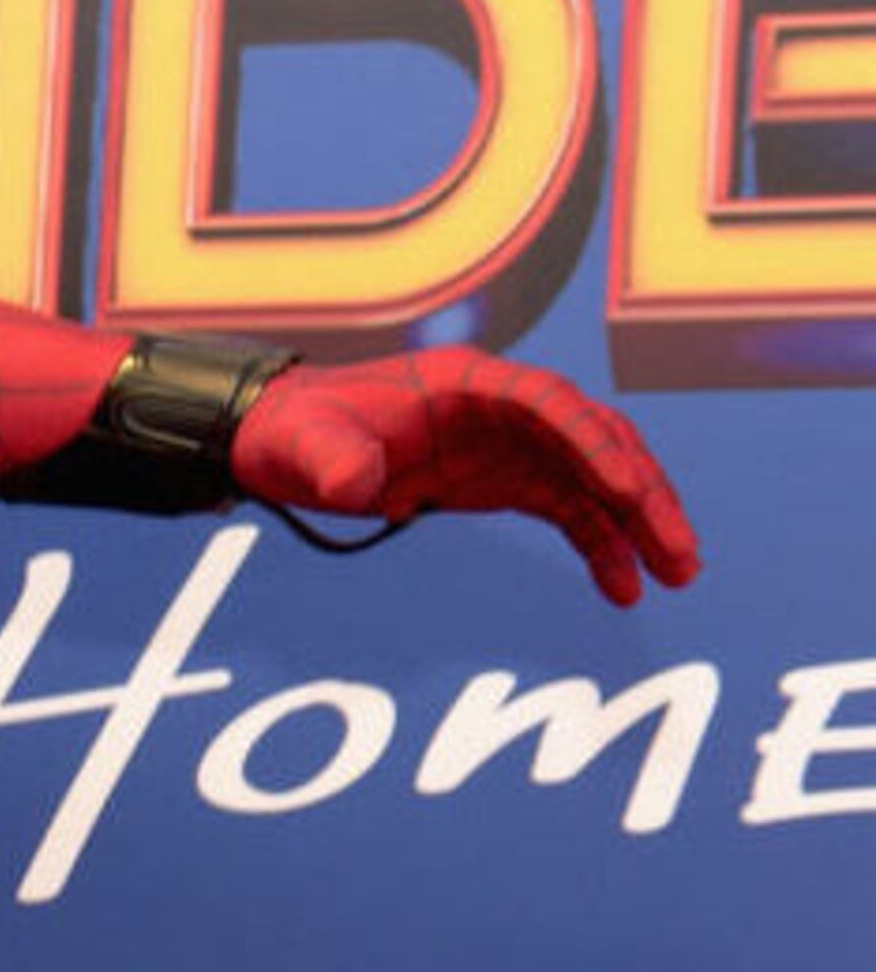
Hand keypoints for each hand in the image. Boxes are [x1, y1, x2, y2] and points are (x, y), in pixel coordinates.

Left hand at [233, 348, 701, 605]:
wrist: (292, 445)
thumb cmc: (300, 432)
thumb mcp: (305, 445)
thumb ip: (333, 459)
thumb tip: (357, 481)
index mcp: (468, 381)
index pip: (549, 403)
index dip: (591, 442)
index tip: (626, 488)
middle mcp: (506, 408)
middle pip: (595, 441)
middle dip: (642, 493)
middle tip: (680, 551)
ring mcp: (515, 445)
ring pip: (598, 479)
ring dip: (640, 524)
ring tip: (677, 575)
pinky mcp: (509, 482)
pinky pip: (572, 512)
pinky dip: (601, 547)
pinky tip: (625, 590)